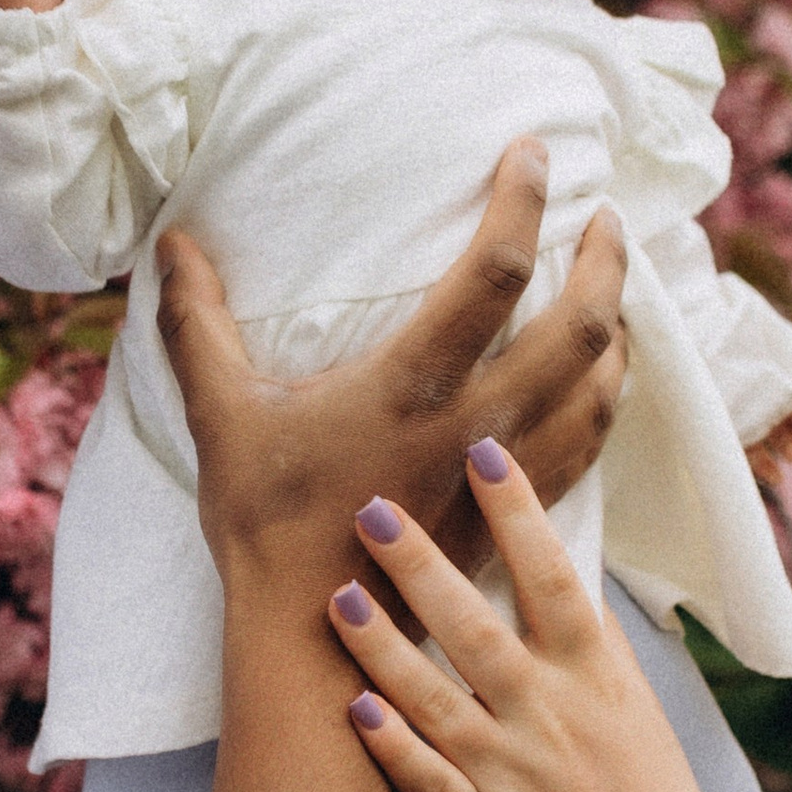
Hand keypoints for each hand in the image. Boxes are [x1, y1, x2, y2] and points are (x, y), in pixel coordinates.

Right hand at [157, 140, 626, 598]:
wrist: (314, 636)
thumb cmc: (265, 522)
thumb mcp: (220, 414)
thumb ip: (196, 323)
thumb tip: (171, 242)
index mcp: (412, 384)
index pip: (494, 271)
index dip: (522, 201)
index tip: (533, 154)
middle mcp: (477, 423)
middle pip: (581, 325)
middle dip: (606, 259)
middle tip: (605, 216)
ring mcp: (506, 471)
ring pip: (601, 384)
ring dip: (620, 324)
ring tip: (616, 283)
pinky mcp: (516, 510)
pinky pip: (592, 438)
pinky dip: (611, 391)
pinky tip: (606, 371)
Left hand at [324, 442, 770, 791]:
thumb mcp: (637, 710)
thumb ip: (590, 645)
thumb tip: (554, 567)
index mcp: (600, 680)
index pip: (556, 579)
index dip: (519, 514)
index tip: (482, 449)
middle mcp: (554, 719)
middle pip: (479, 629)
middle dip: (423, 565)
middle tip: (373, 506)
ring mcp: (514, 778)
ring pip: (437, 700)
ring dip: (384, 646)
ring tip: (339, 596)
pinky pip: (426, 782)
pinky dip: (390, 745)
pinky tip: (350, 706)